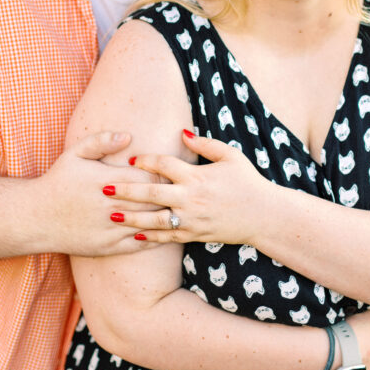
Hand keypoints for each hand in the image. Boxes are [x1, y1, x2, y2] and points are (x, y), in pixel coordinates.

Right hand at [32, 131, 168, 256]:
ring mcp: (111, 229)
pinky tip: (164, 232)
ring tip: (179, 211)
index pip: (149, 178)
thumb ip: (101, 141)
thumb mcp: (74, 154)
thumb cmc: (58, 182)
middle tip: (182, 192)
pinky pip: (140, 244)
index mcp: (107, 182)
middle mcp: (112, 206)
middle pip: (155, 202)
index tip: (170, 173)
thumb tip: (128, 136)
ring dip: (166, 217)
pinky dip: (155, 238)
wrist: (36, 217)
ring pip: (150, 224)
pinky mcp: (108, 247)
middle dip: (169, 197)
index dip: (163, 176)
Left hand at [107, 131, 269, 245]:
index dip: (146, 161)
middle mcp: (191, 199)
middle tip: (105, 188)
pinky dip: (151, 237)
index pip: (165, 166)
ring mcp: (192, 219)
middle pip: (152, 194)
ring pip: (155, 220)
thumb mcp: (230, 156)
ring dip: (132, 218)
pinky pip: (168, 237)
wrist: (264, 216)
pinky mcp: (195, 234)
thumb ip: (204, 144)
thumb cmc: (248, 181)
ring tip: (111, 215)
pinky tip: (134, 235)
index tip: (130, 160)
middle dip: (127, 191)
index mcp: (197, 176)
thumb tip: (182, 133)